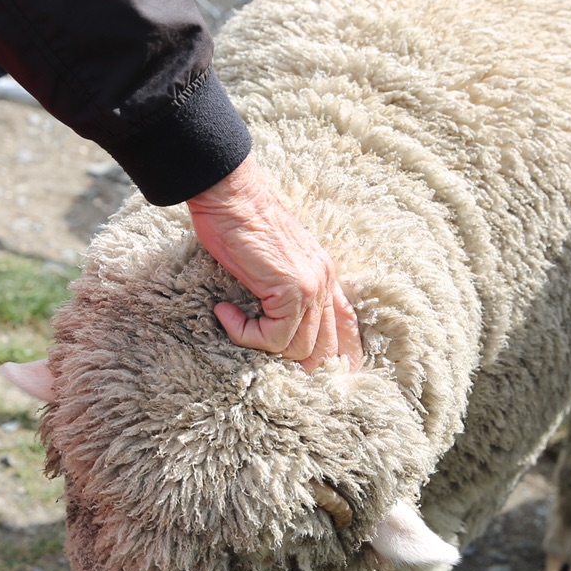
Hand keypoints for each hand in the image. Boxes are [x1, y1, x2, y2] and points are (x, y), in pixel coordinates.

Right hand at [187, 156, 361, 371]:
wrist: (230, 194)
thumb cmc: (240, 222)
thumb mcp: (269, 259)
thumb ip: (280, 287)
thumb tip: (269, 318)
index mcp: (323, 275)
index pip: (345, 326)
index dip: (339, 356)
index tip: (324, 376)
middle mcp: (324, 282)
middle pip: (324, 349)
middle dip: (297, 366)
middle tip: (262, 362)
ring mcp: (311, 286)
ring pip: (298, 349)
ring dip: (260, 346)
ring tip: (233, 322)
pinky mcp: (290, 290)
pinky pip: (273, 338)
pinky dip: (244, 333)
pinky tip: (225, 312)